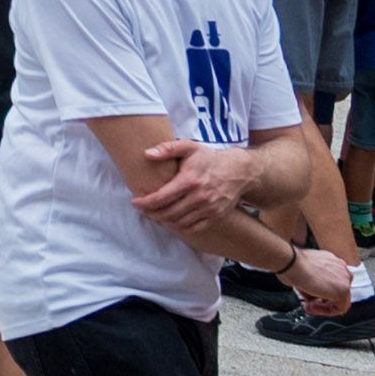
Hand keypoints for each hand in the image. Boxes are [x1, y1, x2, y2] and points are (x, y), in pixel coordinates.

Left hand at [133, 136, 265, 227]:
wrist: (239, 171)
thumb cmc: (210, 158)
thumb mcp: (189, 147)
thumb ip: (167, 148)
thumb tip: (147, 154)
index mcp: (190, 180)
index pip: (162, 197)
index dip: (145, 203)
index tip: (135, 202)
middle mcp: (200, 197)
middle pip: (169, 213)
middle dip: (151, 214)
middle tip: (142, 210)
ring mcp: (209, 209)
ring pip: (180, 223)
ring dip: (163, 222)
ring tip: (153, 215)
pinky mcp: (216, 216)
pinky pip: (194, 228)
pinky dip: (179, 227)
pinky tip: (170, 221)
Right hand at [289, 247, 361, 317]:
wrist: (292, 263)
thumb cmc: (293, 264)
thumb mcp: (305, 271)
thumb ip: (314, 282)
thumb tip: (311, 293)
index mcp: (332, 261)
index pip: (334, 281)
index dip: (322, 292)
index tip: (312, 296)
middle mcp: (341, 268)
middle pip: (338, 290)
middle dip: (323, 300)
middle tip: (310, 304)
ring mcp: (344, 279)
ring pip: (340, 300)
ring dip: (324, 306)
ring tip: (310, 306)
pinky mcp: (343, 290)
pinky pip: (340, 307)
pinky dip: (327, 311)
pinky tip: (313, 307)